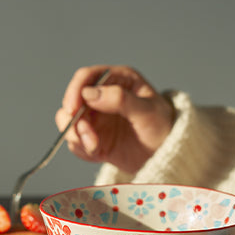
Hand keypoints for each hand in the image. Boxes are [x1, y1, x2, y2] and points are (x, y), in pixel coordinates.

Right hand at [55, 65, 174, 174]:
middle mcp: (102, 97)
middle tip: (86, 139)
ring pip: (68, 122)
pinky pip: (75, 142)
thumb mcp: (147, 111)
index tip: (72, 110)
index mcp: (118, 81)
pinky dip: (81, 149)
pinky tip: (96, 154)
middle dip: (74, 121)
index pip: (87, 77)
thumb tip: (90, 93)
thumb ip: (120, 99)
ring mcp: (95, 118)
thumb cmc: (162, 128)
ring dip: (76, 137)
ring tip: (94, 148)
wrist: (165, 156)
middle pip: (72, 102)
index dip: (75, 91)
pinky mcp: (92, 137)